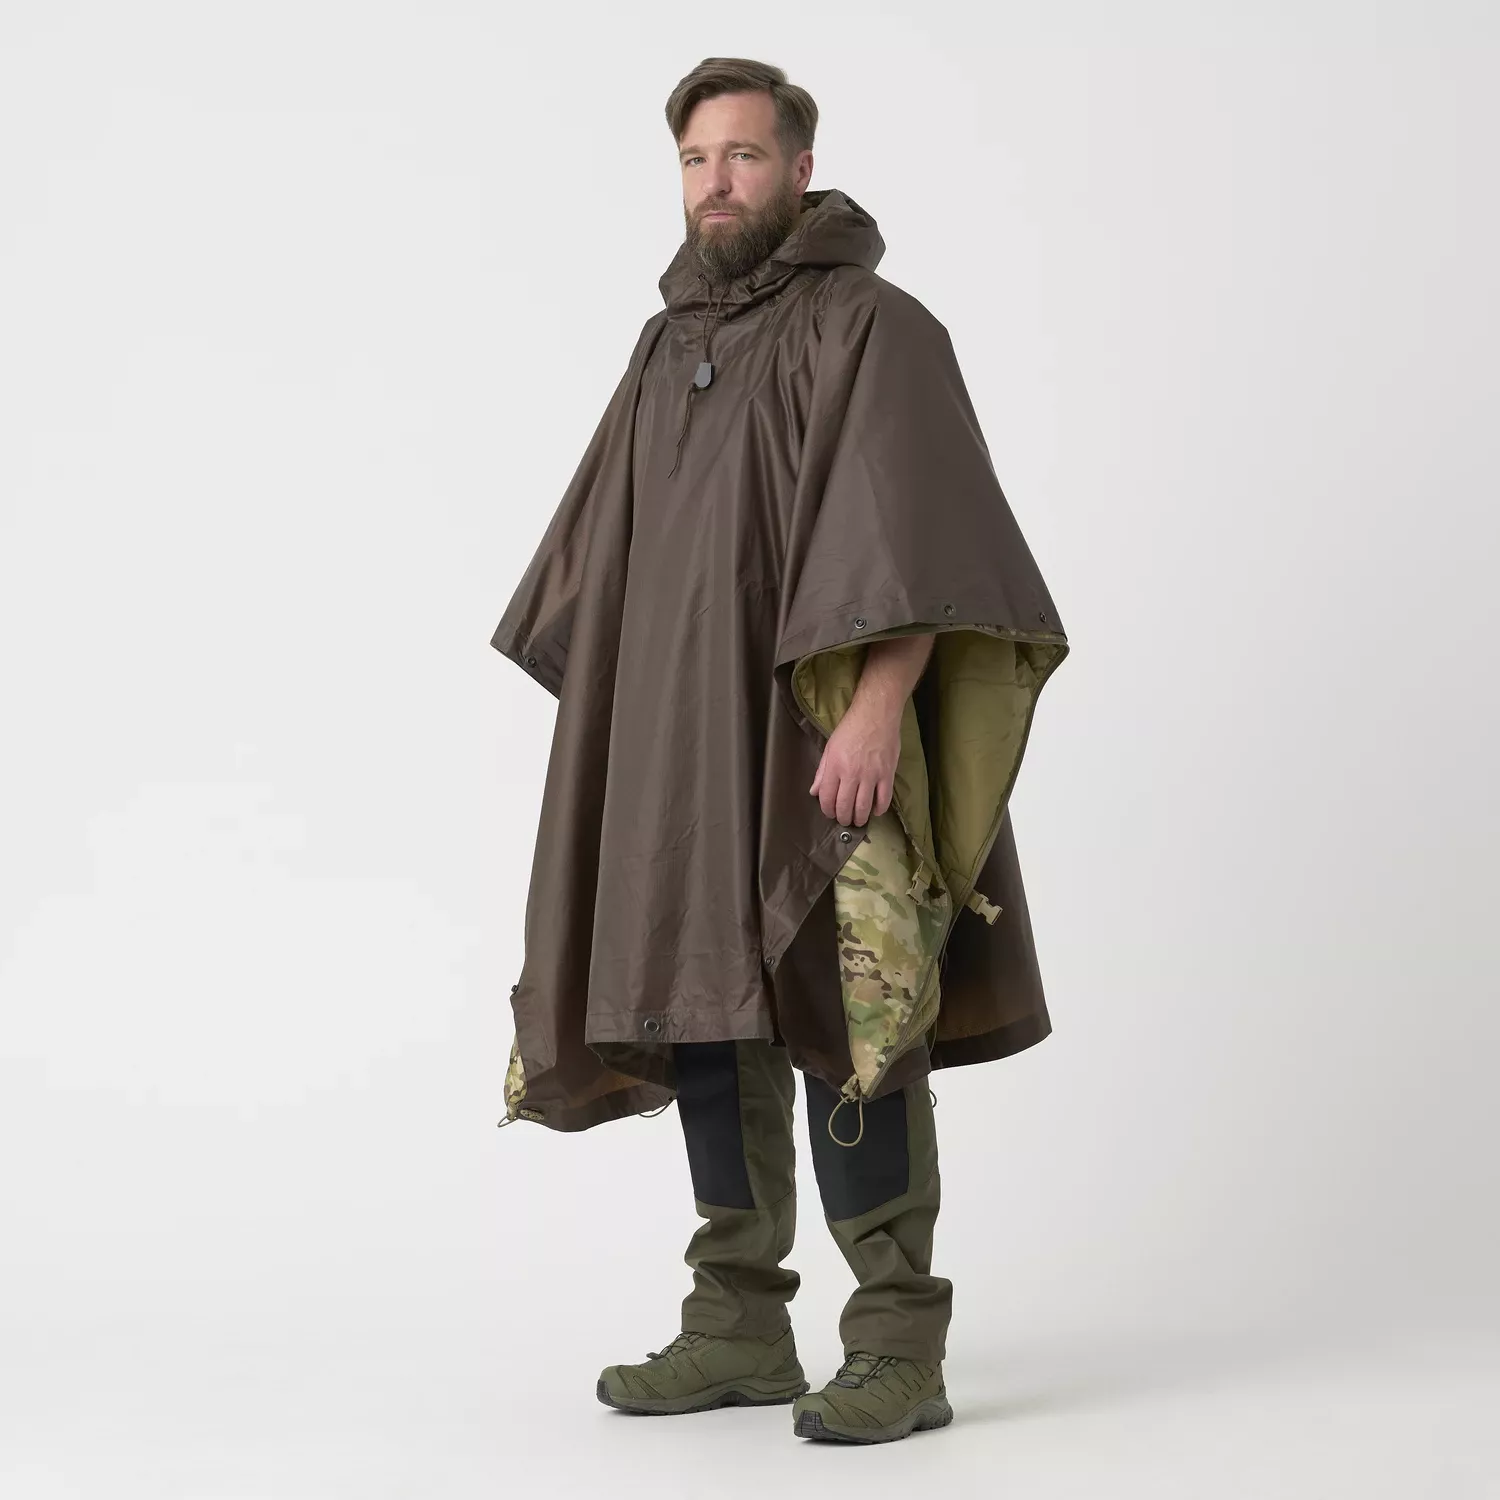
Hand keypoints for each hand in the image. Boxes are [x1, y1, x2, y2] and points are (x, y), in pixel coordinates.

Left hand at [809, 704, 899, 826]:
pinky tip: (875, 811)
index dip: (827, 809)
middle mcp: (852, 773)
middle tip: (844, 820)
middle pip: (845, 806)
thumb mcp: (830, 747)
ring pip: (864, 806)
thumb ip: (822, 771)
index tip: (830, 813)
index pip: (827, 797)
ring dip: (860, 818)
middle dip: (843, 818)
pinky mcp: (887, 774)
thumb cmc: (851, 727)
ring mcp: (871, 775)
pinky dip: (879, 809)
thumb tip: (814, 791)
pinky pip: (884, 799)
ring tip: (858, 820)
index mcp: (835, 766)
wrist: (876, 714)